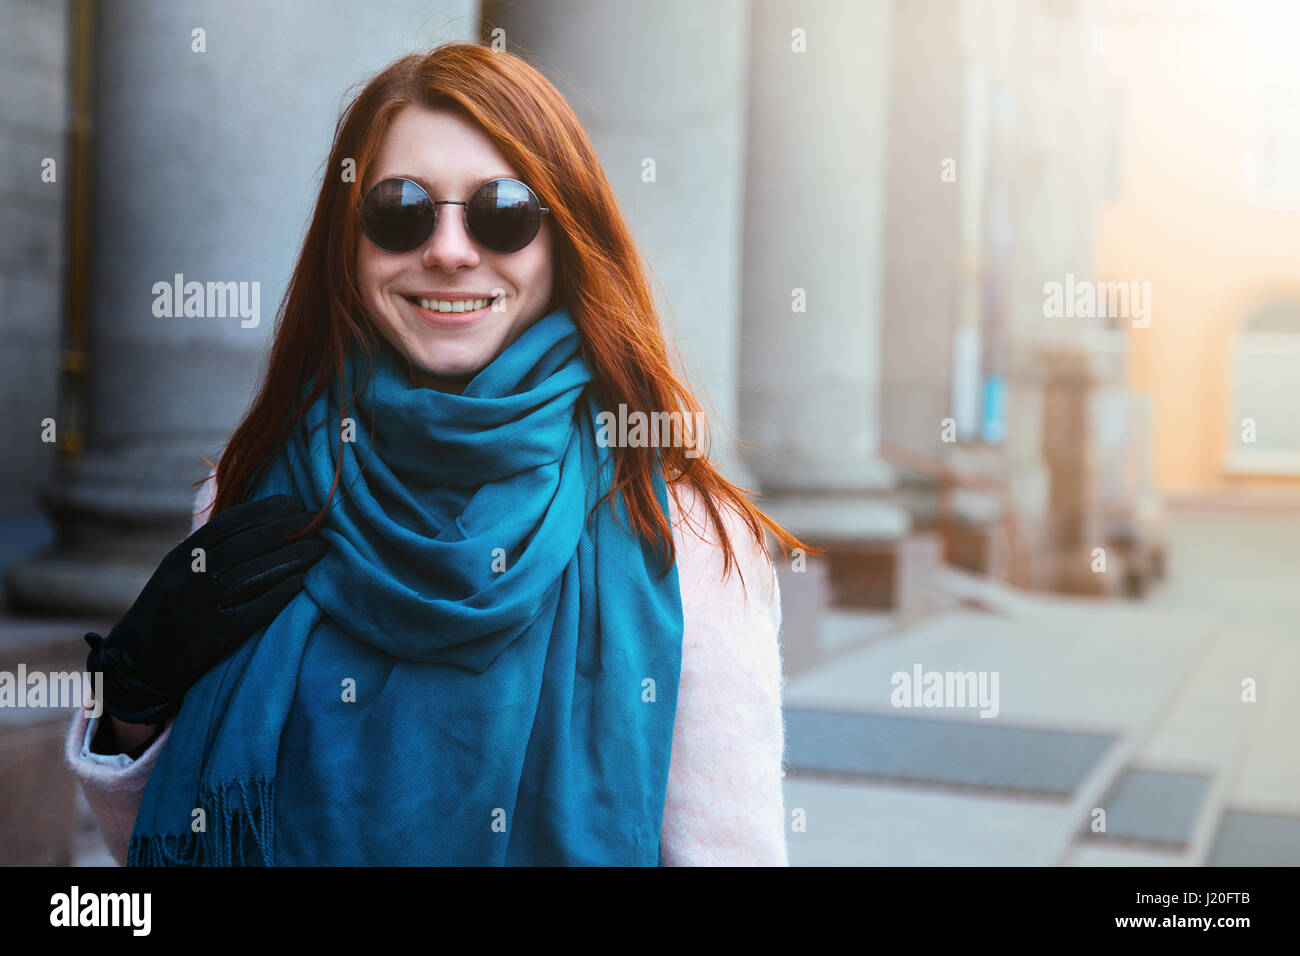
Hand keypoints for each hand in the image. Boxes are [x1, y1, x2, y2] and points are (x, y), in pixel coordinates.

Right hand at [84, 494, 327, 722]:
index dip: (264, 510)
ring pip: (254, 574)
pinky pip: (253, 612)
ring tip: (321, 548)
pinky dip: (279, 595)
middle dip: (287, 529)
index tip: (294, 501)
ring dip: (292, 559)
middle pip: (247, 545)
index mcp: (181, 557)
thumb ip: (207, 547)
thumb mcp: (176, 571)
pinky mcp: (214, 638)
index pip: (228, 524)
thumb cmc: (166, 609)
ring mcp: (202, 608)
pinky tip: (302, 583)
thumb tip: (255, 517)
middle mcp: (190, 578)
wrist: (138, 665)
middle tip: (319, 520)